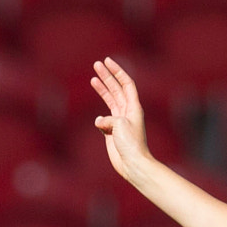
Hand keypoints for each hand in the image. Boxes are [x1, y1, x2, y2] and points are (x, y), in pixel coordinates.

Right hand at [90, 57, 155, 184]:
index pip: (126, 83)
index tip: (107, 61)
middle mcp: (127, 112)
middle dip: (107, 76)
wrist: (133, 164)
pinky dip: (99, 117)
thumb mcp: (119, 125)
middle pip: (117, 89)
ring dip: (102, 89)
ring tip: (93, 79)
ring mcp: (119, 122)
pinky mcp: (112, 132)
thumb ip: (108, 118)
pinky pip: (103, 120)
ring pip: (110, 101)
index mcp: (133, 107)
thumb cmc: (131, 144)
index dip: (117, 71)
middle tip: (96, 64)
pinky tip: (98, 121)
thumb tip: (99, 122)